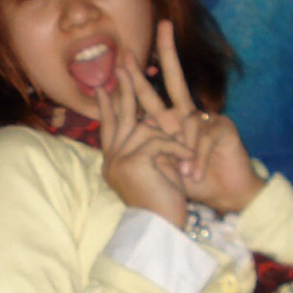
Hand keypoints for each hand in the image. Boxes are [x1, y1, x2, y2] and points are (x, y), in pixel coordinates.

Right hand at [97, 53, 194, 225]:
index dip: (107, 105)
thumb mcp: (155, 171)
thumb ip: (149, 149)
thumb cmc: (164, 206)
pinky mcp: (133, 162)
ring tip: (181, 144)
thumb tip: (151, 123)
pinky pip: (158, 141)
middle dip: (122, 86)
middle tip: (122, 60)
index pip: (109, 127)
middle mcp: (111, 159)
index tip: (104, 85)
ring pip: (144, 127)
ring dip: (168, 134)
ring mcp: (119, 160)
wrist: (163, 231)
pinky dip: (177, 150)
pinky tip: (188, 164)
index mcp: (114, 162)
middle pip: (118, 115)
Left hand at [126, 20, 265, 215]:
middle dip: (168, 51)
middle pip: (175, 78)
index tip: (122, 58)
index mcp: (170, 120)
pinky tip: (195, 173)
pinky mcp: (224, 127)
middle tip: (163, 25)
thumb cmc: (192, 181)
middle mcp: (187, 113)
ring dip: (185, 153)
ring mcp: (208, 117)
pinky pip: (204, 140)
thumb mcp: (162, 163)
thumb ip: (148, 145)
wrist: (225, 195)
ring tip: (185, 174)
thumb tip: (121, 131)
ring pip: (188, 124)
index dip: (136, 77)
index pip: (149, 95)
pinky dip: (198, 158)